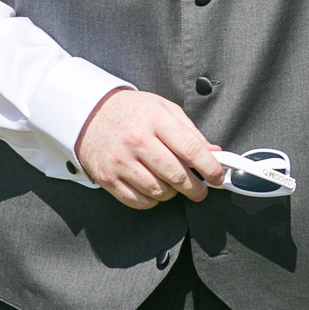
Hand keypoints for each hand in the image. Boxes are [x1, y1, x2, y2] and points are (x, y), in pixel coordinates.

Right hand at [75, 89, 224, 209]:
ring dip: (173, 193)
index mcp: (155, 119)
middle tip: (201, 189)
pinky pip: (139, 201)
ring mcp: (121, 161)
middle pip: (176, 175)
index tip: (218, 176)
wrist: (90, 114)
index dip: (210, 167)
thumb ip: (190, 131)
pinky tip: (154, 188)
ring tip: (173, 184)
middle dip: (195, 187)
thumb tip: (213, 153)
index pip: (190, 148)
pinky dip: (152, 200)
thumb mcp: (163, 108)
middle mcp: (137, 140)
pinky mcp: (108, 178)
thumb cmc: (131, 111)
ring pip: (159, 191)